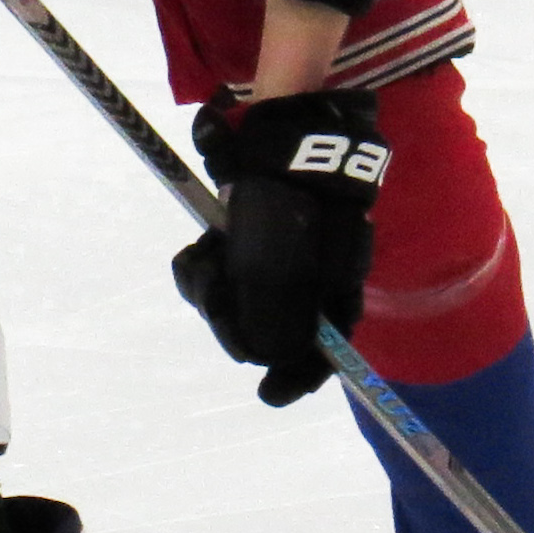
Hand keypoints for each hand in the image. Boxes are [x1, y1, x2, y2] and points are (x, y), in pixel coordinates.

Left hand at [169, 89, 385, 405]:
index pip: (321, 349)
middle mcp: (307, 279)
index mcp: (332, 290)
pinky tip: (202, 246)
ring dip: (211, 286)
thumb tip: (263, 357)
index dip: (297, 377)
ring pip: (234, 299)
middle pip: (265, 328)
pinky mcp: (245, 235)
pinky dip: (203, 265)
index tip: (271, 395)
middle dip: (231, 317)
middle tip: (213, 285)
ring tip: (204, 257)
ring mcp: (275, 257)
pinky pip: (217, 268)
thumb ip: (271, 322)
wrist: (285, 136)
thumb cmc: (289, 209)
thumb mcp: (279, 272)